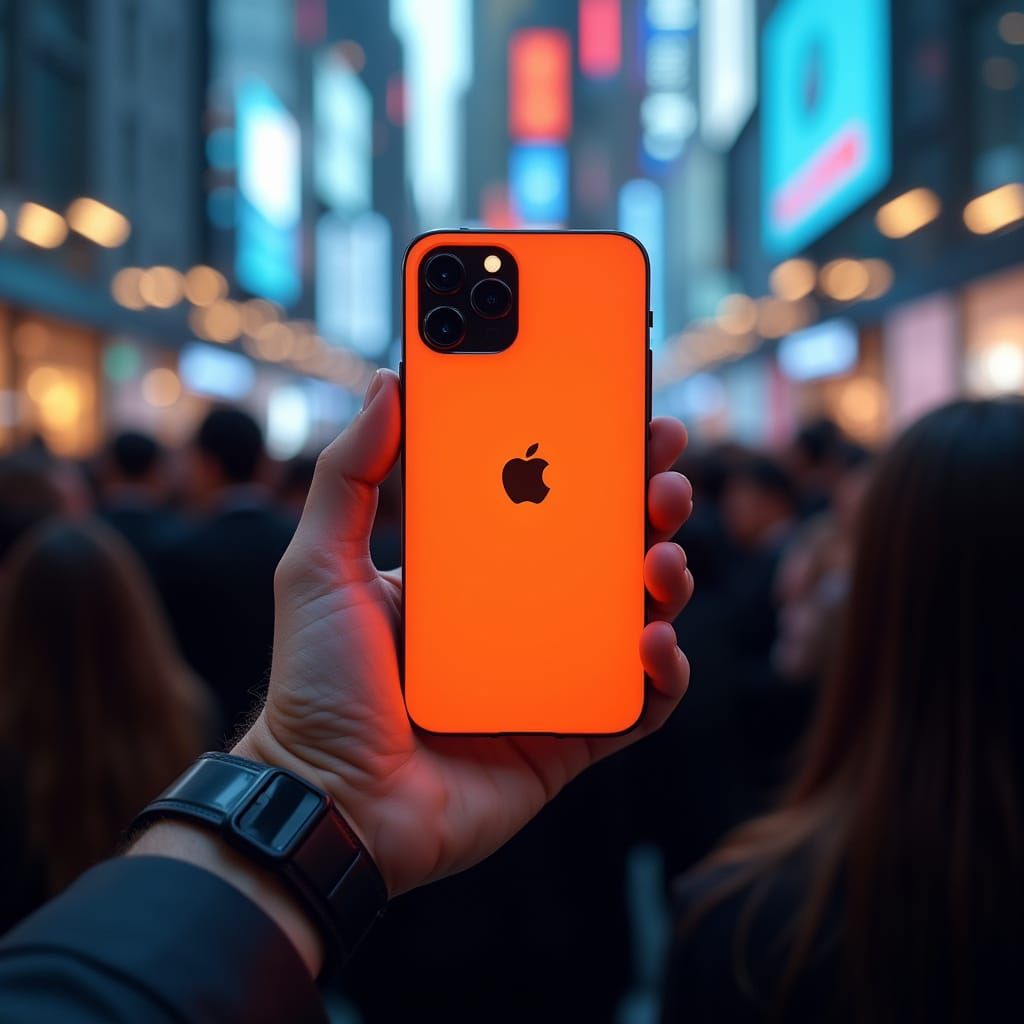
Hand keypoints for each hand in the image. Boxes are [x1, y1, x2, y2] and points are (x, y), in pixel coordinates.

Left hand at [236, 369, 693, 896]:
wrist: (329, 804)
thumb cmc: (318, 685)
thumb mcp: (321, 564)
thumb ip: (349, 475)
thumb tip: (386, 383)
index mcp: (471, 575)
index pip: (544, 504)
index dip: (589, 463)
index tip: (621, 420)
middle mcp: (517, 620)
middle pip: (602, 555)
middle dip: (647, 509)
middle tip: (666, 477)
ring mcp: (548, 678)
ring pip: (633, 619)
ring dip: (666, 581)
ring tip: (663, 559)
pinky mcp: (570, 738)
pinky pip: (638, 703)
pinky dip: (664, 674)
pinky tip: (654, 644)